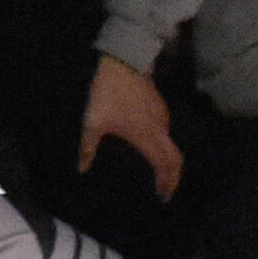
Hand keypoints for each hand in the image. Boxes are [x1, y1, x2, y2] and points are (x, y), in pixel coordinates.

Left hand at [78, 53, 181, 199]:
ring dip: (168, 161)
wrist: (124, 61)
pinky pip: (166, 133)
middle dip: (172, 177)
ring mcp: (162, 117)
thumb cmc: (109, 94)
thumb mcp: (93, 122)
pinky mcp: (160, 107)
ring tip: (157, 173)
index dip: (167, 183)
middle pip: (175, 158)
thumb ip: (88, 147)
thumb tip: (81, 168)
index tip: (163, 196)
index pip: (166, 166)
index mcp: (148, 138)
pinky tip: (150, 149)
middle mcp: (160, 130)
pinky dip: (163, 147)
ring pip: (171, 145)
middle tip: (164, 190)